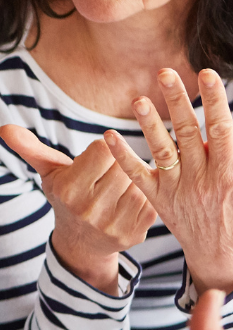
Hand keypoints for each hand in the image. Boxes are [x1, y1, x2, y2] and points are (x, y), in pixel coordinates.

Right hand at [0, 124, 155, 293]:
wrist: (81, 242)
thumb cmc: (66, 196)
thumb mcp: (48, 172)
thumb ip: (30, 148)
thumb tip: (4, 128)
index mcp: (69, 190)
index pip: (103, 148)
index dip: (101, 150)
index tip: (94, 161)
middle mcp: (90, 210)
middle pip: (122, 163)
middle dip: (117, 165)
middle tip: (106, 177)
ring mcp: (113, 225)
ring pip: (138, 180)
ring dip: (131, 179)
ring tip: (116, 189)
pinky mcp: (135, 233)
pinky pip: (150, 198)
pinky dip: (143, 196)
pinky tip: (128, 201)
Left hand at [105, 68, 232, 294]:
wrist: (219, 256)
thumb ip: (231, 153)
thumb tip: (226, 122)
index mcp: (228, 174)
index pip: (220, 131)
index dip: (214, 101)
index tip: (207, 75)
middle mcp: (201, 180)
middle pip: (187, 133)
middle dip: (177, 101)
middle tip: (165, 72)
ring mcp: (177, 190)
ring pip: (161, 152)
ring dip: (149, 124)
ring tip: (138, 99)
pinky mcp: (158, 200)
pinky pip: (137, 176)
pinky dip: (122, 156)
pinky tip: (108, 136)